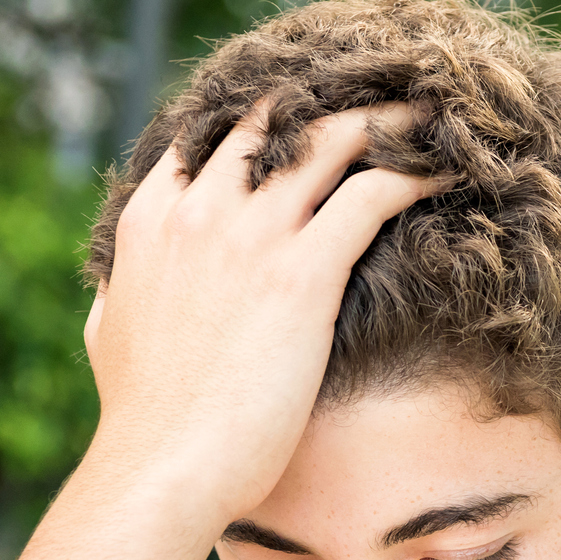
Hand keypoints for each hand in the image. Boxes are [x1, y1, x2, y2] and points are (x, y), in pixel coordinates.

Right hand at [82, 99, 433, 525]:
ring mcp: (251, 235)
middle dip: (338, 97)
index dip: (272, 112)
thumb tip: (119, 284)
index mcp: (152, 217)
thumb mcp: (110, 333)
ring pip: (333, 139)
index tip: (318, 107)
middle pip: (279, 117)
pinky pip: (373, 195)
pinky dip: (417, 176)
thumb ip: (122, 289)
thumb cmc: (144, 419)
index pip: (216, 131)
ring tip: (436, 116)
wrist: (163, 466)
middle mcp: (201, 209)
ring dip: (390, 121)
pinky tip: (450, 175)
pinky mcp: (301, 273)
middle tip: (392, 93)